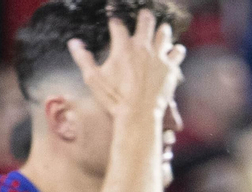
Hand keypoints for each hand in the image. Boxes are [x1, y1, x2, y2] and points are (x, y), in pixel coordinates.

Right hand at [69, 10, 185, 119]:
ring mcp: (158, 56)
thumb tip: (74, 43)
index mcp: (122, 47)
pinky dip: (176, 49)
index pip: (118, 25)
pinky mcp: (171, 68)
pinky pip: (178, 51)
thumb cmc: (114, 99)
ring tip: (162, 30)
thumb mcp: (93, 80)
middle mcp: (142, 47)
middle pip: (146, 20)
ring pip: (164, 33)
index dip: (115, 22)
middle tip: (144, 16)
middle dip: (144, 17)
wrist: (139, 115)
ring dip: (162, 30)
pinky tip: (175, 50)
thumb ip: (83, 59)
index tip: (115, 23)